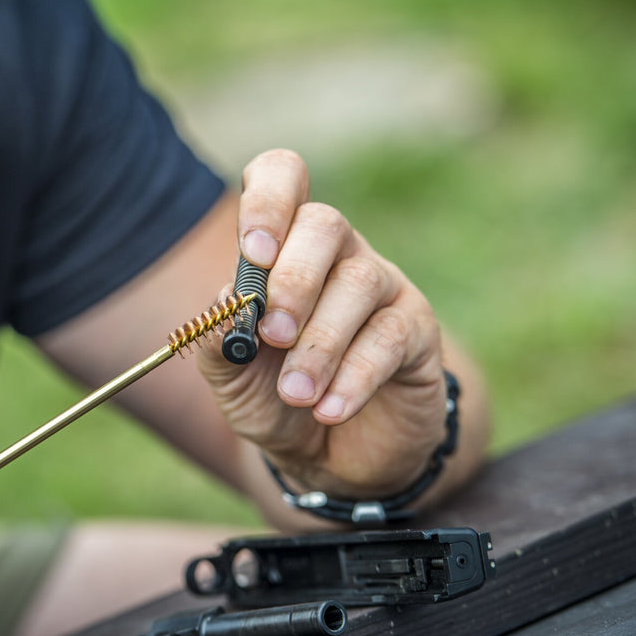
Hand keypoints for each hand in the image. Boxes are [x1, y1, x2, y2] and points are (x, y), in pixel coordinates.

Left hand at [198, 149, 448, 498]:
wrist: (325, 457)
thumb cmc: (273, 397)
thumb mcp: (230, 374)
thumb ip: (218, 336)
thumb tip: (225, 302)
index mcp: (283, 245)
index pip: (282, 177)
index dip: (267, 201)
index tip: (254, 253)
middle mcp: (336, 253)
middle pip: (324, 224)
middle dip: (293, 280)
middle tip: (271, 336)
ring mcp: (381, 286)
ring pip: (358, 283)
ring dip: (319, 344)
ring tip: (296, 394)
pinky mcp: (416, 331)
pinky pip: (390, 337)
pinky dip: (353, 377)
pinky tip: (328, 409)